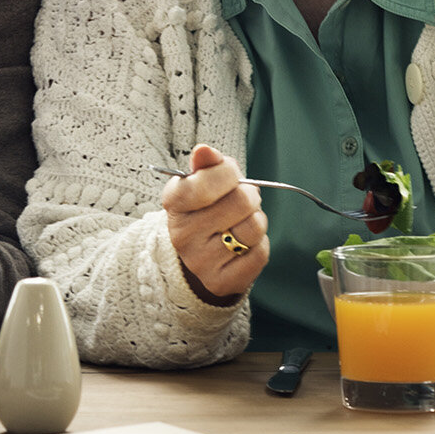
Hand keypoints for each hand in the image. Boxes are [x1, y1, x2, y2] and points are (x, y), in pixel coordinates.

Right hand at [161, 144, 268, 304]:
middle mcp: (182, 234)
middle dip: (250, 196)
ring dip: (257, 221)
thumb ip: (207, 164)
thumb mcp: (200, 182)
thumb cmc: (205, 209)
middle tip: (241, 201)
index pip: (211, 178)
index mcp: (174, 203)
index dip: (229, 173)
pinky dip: (259, 245)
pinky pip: (260, 254)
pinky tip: (243, 245)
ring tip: (242, 222)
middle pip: (242, 202)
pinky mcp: (220, 282)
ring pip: (254, 229)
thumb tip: (204, 151)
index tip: (228, 176)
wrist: (197, 255)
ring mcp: (200, 262)